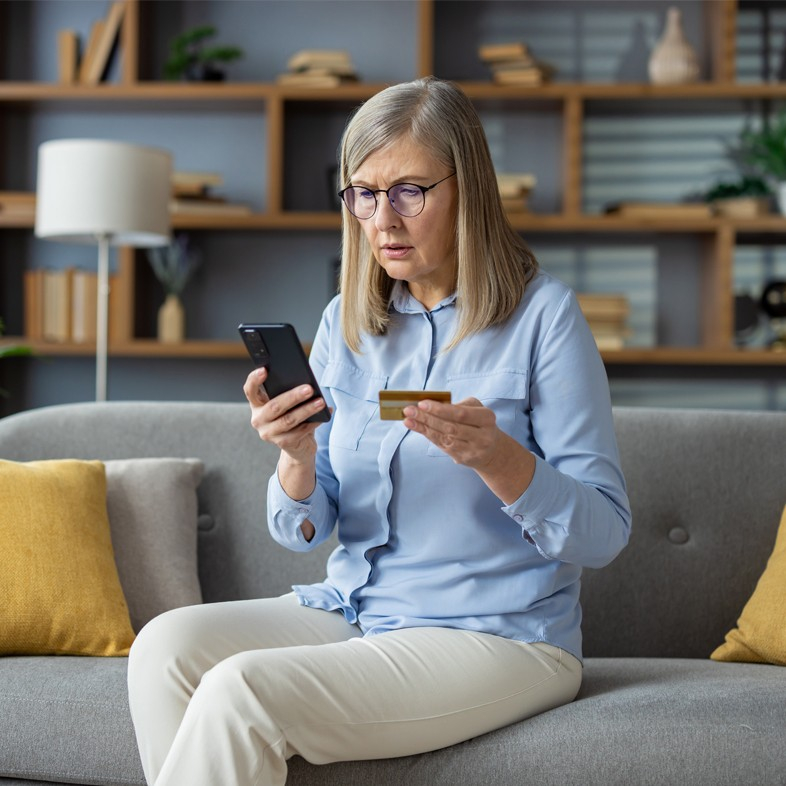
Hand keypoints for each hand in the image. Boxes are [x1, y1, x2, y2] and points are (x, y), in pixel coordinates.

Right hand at [242, 367, 326, 463]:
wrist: (298, 444)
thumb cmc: (292, 415)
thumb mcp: (287, 403)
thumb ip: (288, 391)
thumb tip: (305, 383)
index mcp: (257, 404)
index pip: (250, 390)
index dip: (254, 380)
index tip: (264, 370)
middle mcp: (258, 419)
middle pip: (274, 406)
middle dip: (293, 396)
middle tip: (309, 388)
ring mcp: (268, 433)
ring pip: (288, 420)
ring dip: (307, 410)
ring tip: (321, 402)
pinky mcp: (281, 443)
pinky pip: (299, 432)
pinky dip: (313, 423)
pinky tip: (323, 415)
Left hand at [403, 397, 534, 503]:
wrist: (493, 451)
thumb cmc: (480, 423)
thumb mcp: (477, 409)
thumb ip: (459, 405)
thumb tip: (433, 405)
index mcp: (487, 419)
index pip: (461, 414)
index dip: (441, 409)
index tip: (422, 403)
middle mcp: (482, 436)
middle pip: (450, 427)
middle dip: (427, 418)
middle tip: (409, 410)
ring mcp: (472, 450)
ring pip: (444, 437)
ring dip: (423, 427)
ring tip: (408, 419)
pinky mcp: (463, 458)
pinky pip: (442, 445)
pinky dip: (427, 435)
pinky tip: (416, 427)